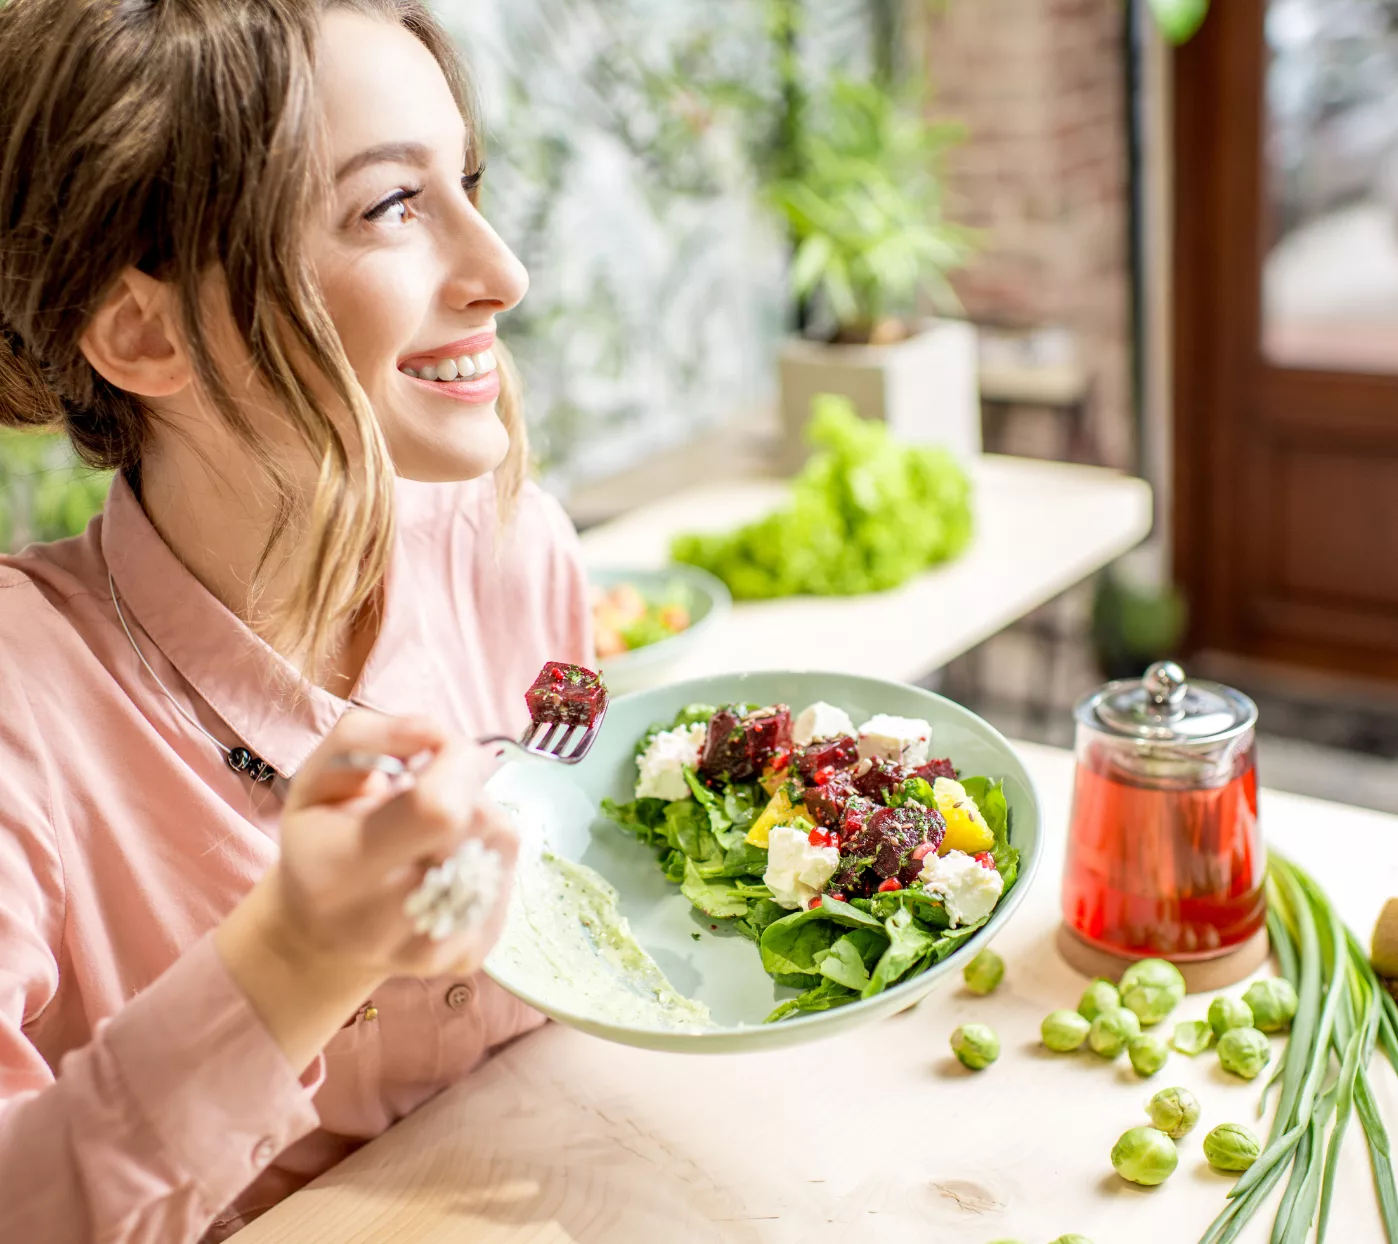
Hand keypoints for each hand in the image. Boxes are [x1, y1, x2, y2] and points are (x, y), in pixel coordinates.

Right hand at [214, 711, 517, 1069]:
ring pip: (503, 843)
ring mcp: (433, 949)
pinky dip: (487, 854)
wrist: (320, 936)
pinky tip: (449, 862)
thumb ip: (366, 737)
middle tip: (430, 792)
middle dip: (466, 786)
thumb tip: (437, 732)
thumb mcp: (315, 776)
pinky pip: (509, 875)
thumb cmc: (320, 841)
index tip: (438, 751)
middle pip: (480, 821)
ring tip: (435, 830)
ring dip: (480, 818)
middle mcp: (385, 922)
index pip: (438, 809)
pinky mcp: (469, 957)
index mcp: (339, 869)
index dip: (456, 762)